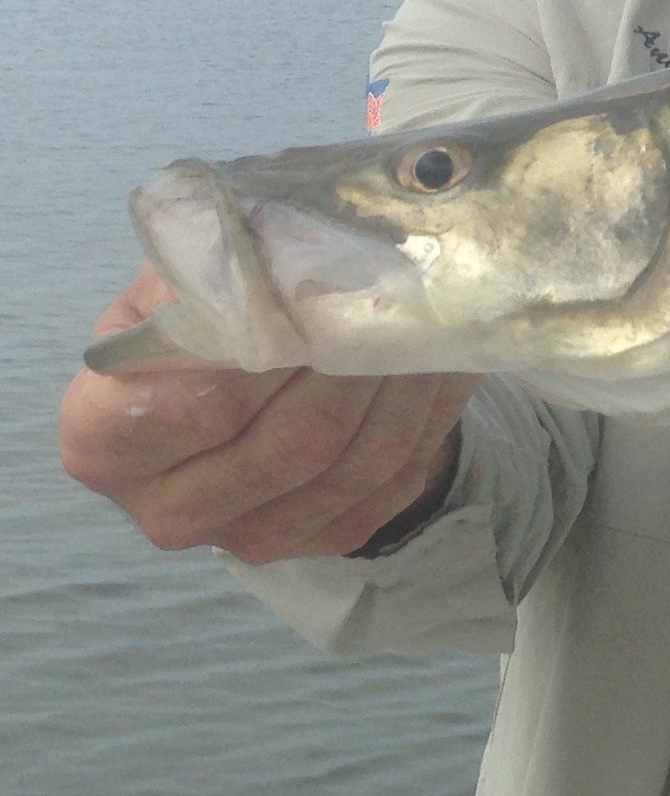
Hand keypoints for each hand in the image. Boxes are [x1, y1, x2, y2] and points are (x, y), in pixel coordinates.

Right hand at [60, 261, 477, 562]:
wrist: (238, 389)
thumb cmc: (198, 323)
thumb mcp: (180, 285)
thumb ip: (210, 276)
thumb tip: (275, 257)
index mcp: (104, 440)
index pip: (193, 406)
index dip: (264, 353)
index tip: (314, 299)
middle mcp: (166, 505)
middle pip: (287, 443)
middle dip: (353, 366)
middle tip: (395, 303)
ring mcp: (247, 535)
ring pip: (353, 464)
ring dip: (404, 387)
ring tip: (427, 324)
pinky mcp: (323, 539)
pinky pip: (394, 479)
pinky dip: (427, 415)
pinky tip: (439, 362)